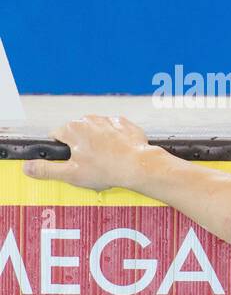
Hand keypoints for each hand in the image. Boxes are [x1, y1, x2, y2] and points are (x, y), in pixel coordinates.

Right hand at [21, 115, 155, 191]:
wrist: (140, 166)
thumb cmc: (106, 170)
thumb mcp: (70, 174)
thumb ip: (46, 170)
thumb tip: (27, 167)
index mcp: (72, 129)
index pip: (56, 136)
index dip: (62, 151)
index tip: (70, 161)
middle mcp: (89, 120)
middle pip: (77, 134)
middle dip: (81, 148)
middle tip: (91, 165)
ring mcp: (108, 120)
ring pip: (97, 132)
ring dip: (99, 143)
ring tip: (107, 161)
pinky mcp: (126, 125)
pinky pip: (115, 132)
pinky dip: (116, 141)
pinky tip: (120, 154)